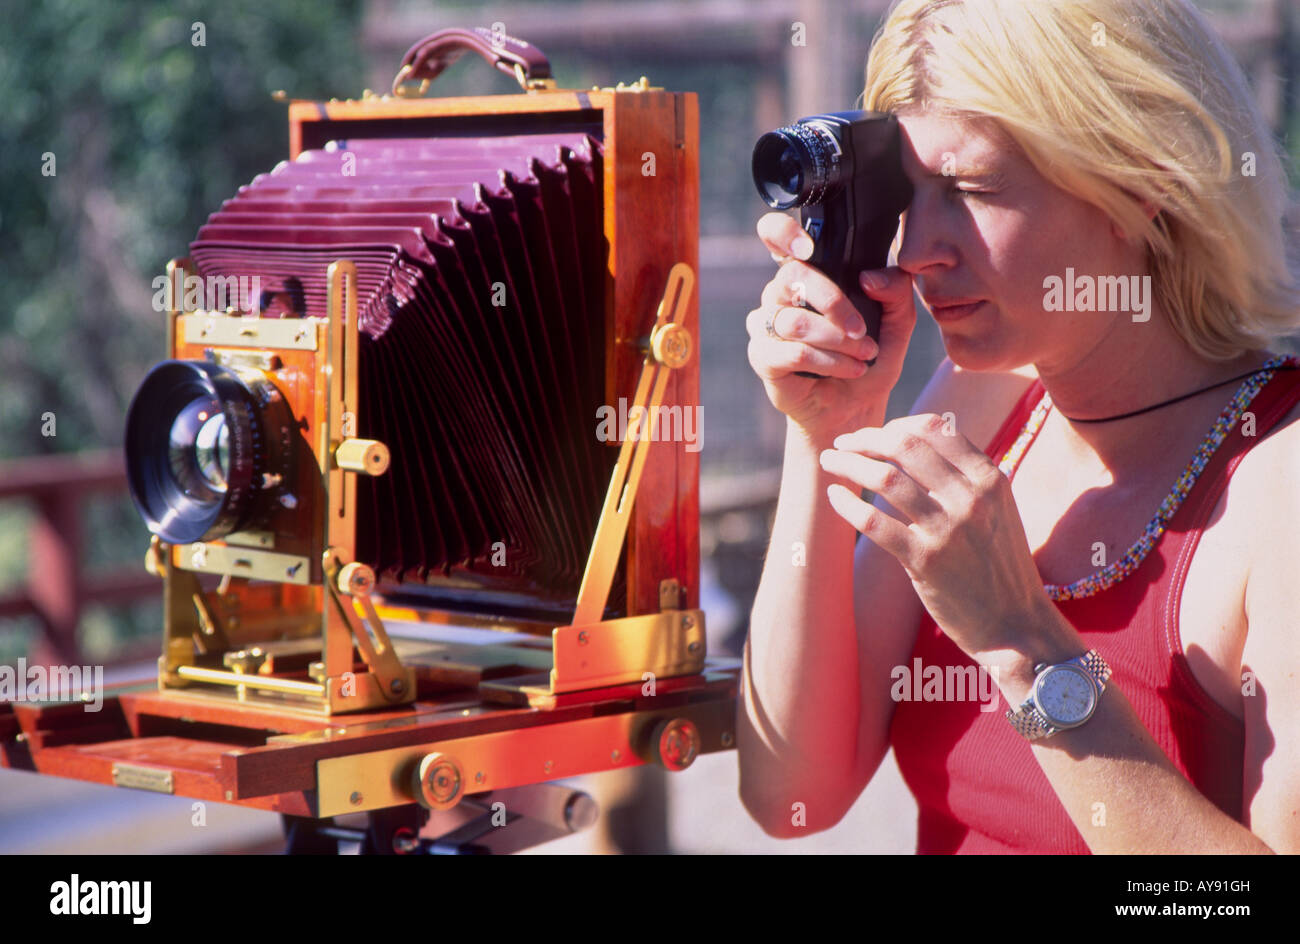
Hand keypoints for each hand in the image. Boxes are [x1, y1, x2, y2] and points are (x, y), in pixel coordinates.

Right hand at [746, 212, 916, 443]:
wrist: (856, 407)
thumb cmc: (870, 358)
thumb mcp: (897, 322)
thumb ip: (896, 291)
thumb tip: (868, 276)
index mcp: (808, 275)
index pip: (775, 237)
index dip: (781, 233)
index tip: (807, 247)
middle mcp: (780, 294)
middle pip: (792, 275)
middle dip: (834, 302)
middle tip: (862, 329)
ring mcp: (766, 324)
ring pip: (795, 321)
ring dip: (837, 340)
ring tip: (864, 355)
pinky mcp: (762, 356)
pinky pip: (791, 352)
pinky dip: (828, 362)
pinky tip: (849, 370)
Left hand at [818, 412, 1057, 662]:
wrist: (1015, 625)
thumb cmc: (1000, 566)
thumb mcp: (998, 509)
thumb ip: (964, 476)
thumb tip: (916, 442)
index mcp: (990, 478)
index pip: (934, 428)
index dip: (894, 424)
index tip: (872, 435)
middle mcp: (972, 498)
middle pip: (905, 445)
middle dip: (865, 438)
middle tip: (842, 444)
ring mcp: (949, 529)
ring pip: (885, 478)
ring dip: (848, 464)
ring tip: (829, 463)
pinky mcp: (926, 562)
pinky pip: (875, 522)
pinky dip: (848, 504)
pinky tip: (834, 497)